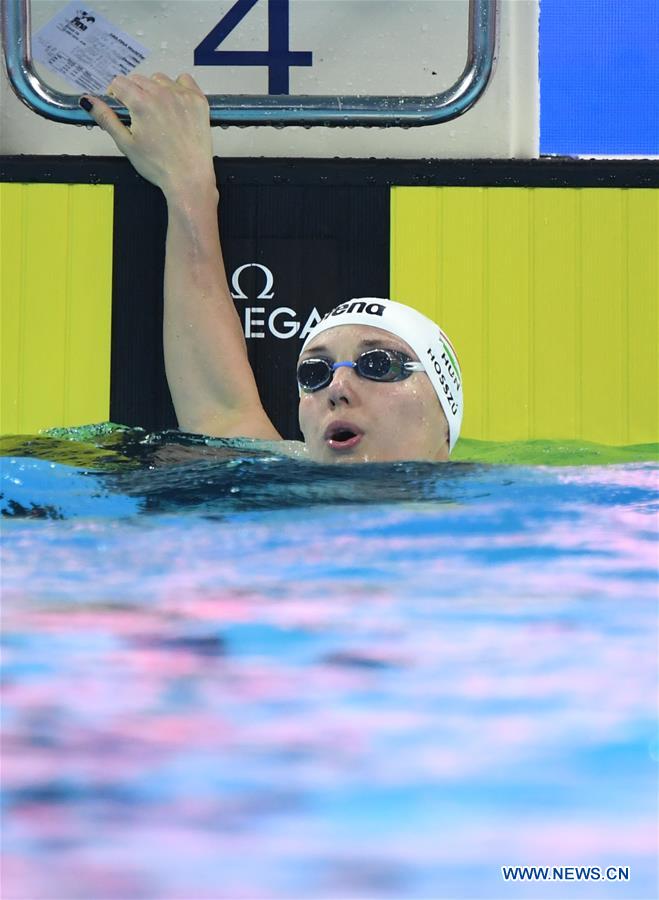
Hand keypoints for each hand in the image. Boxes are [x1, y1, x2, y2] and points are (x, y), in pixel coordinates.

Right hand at [82, 73, 215, 197]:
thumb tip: (88, 101)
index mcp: (141, 103)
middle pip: (138, 79)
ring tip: (159, 112)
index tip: (121, 106)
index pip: (119, 83)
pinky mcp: (198, 100)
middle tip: (140, 115)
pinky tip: (176, 105)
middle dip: (134, 93)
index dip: (116, 95)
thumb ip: (106, 118)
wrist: (189, 179)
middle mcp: (162, 94)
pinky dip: (178, 88)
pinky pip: (184, 80)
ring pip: (160, 79)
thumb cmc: (158, 166)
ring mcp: (182, 96)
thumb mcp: (125, 144)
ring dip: (155, 90)